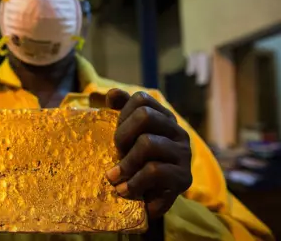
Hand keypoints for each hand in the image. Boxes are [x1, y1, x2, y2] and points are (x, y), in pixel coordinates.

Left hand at [105, 89, 191, 218]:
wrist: (152, 200)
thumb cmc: (137, 164)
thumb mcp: (127, 137)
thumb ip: (121, 111)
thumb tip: (112, 94)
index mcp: (163, 118)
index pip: (141, 99)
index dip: (122, 114)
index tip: (117, 136)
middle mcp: (177, 131)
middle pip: (145, 116)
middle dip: (122, 136)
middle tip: (116, 154)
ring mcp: (183, 153)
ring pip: (148, 143)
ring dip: (125, 163)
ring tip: (114, 178)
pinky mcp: (183, 177)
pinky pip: (154, 171)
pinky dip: (133, 182)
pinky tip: (124, 190)